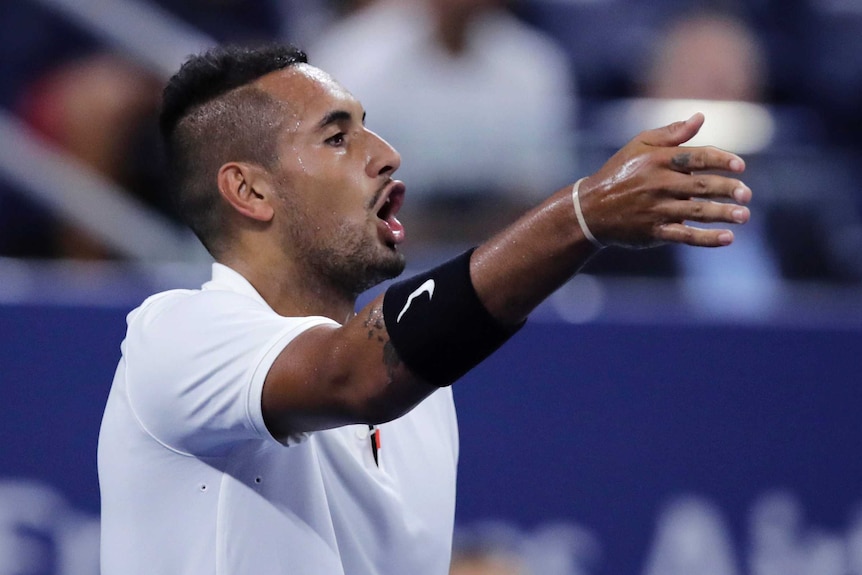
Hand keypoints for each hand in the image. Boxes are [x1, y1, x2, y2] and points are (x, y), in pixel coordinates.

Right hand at [578, 113, 750, 248]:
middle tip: (746, 194)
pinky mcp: (653, 231)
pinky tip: (727, 238)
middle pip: (700, 186)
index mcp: (658, 160)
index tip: (740, 166)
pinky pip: (684, 235)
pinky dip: (706, 238)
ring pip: (696, 212)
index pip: (696, 157)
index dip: (721, 160)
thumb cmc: (619, 173)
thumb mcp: (639, 146)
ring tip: (744, 216)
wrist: (590, 209)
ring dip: (722, 214)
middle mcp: (658, 184)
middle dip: (727, 189)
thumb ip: (672, 133)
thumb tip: (701, 117)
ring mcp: (656, 209)